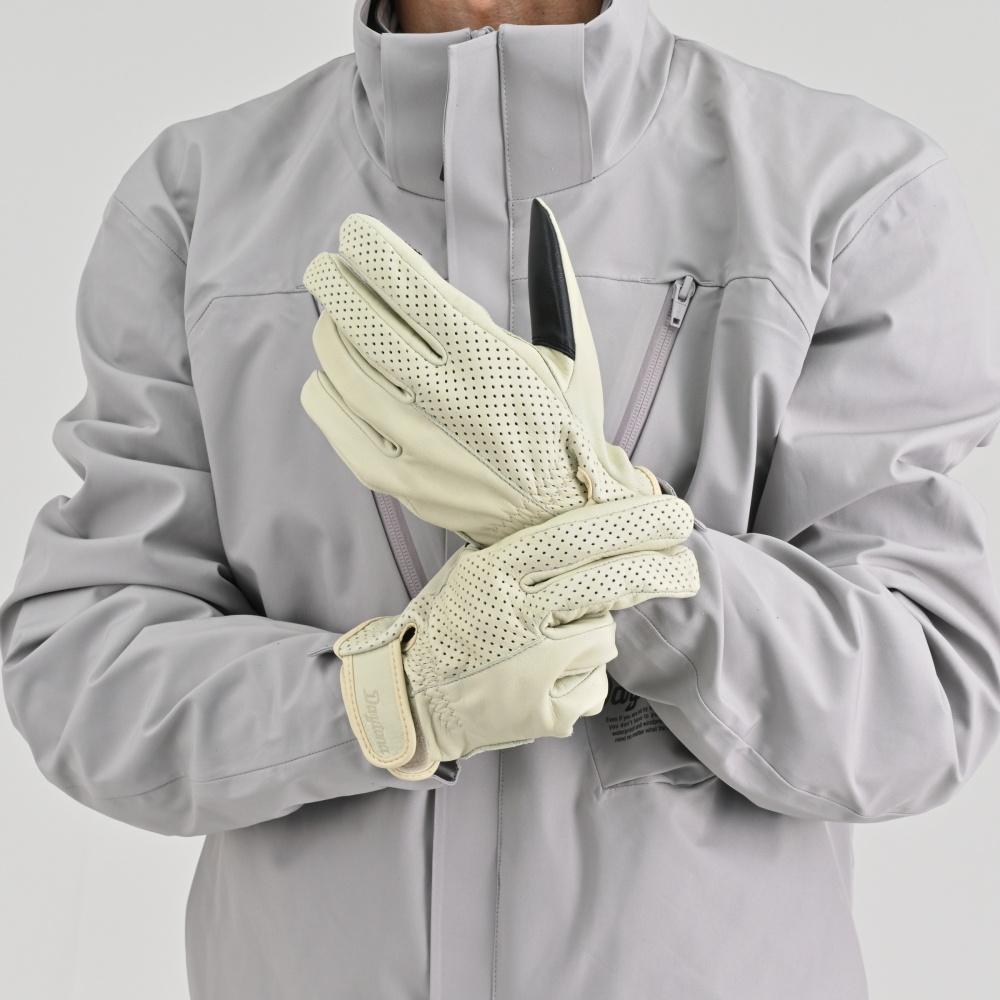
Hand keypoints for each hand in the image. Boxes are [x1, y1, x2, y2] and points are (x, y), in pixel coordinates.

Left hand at [301, 198, 661, 545]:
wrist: (563, 517)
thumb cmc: (567, 429)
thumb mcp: (575, 355)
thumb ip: (552, 283)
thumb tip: (542, 213)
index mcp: (493, 360)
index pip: (411, 288)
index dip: (370, 252)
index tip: (355, 236)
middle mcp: (451, 400)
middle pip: (365, 324)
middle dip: (334, 282)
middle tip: (326, 267)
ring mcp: (419, 446)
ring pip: (344, 370)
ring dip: (328, 331)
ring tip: (334, 318)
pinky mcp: (399, 483)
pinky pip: (336, 424)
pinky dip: (323, 389)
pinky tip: (333, 373)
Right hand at [334, 493, 698, 779]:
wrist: (417, 701)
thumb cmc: (450, 626)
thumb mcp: (474, 571)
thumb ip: (525, 552)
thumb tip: (599, 524)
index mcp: (494, 573)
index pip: (576, 537)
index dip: (634, 523)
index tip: (675, 516)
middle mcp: (517, 616)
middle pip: (609, 582)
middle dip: (661, 570)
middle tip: (687, 567)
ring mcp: (535, 668)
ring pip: (603, 634)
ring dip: (590, 633)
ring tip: (544, 646)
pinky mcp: (549, 711)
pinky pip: (593, 680)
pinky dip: (577, 676)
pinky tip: (541, 679)